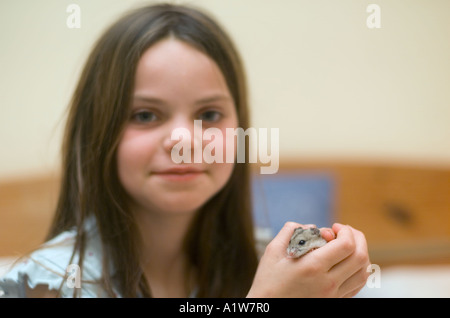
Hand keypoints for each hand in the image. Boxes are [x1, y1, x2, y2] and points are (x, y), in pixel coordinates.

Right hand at [247, 222, 370, 297]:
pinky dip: (358, 270)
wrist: (267, 308)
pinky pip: (357, 285)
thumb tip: (311, 226)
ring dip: (360, 253)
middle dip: (357, 238)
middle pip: (360, 257)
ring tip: (346, 246)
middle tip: (343, 232)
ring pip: (363, 273)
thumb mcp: (273, 250)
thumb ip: (291, 231)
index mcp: (312, 267)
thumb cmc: (268, 281)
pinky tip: (346, 262)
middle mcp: (327, 283)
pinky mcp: (334, 301)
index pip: (347, 246)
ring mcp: (333, 295)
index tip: (334, 227)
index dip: (346, 231)